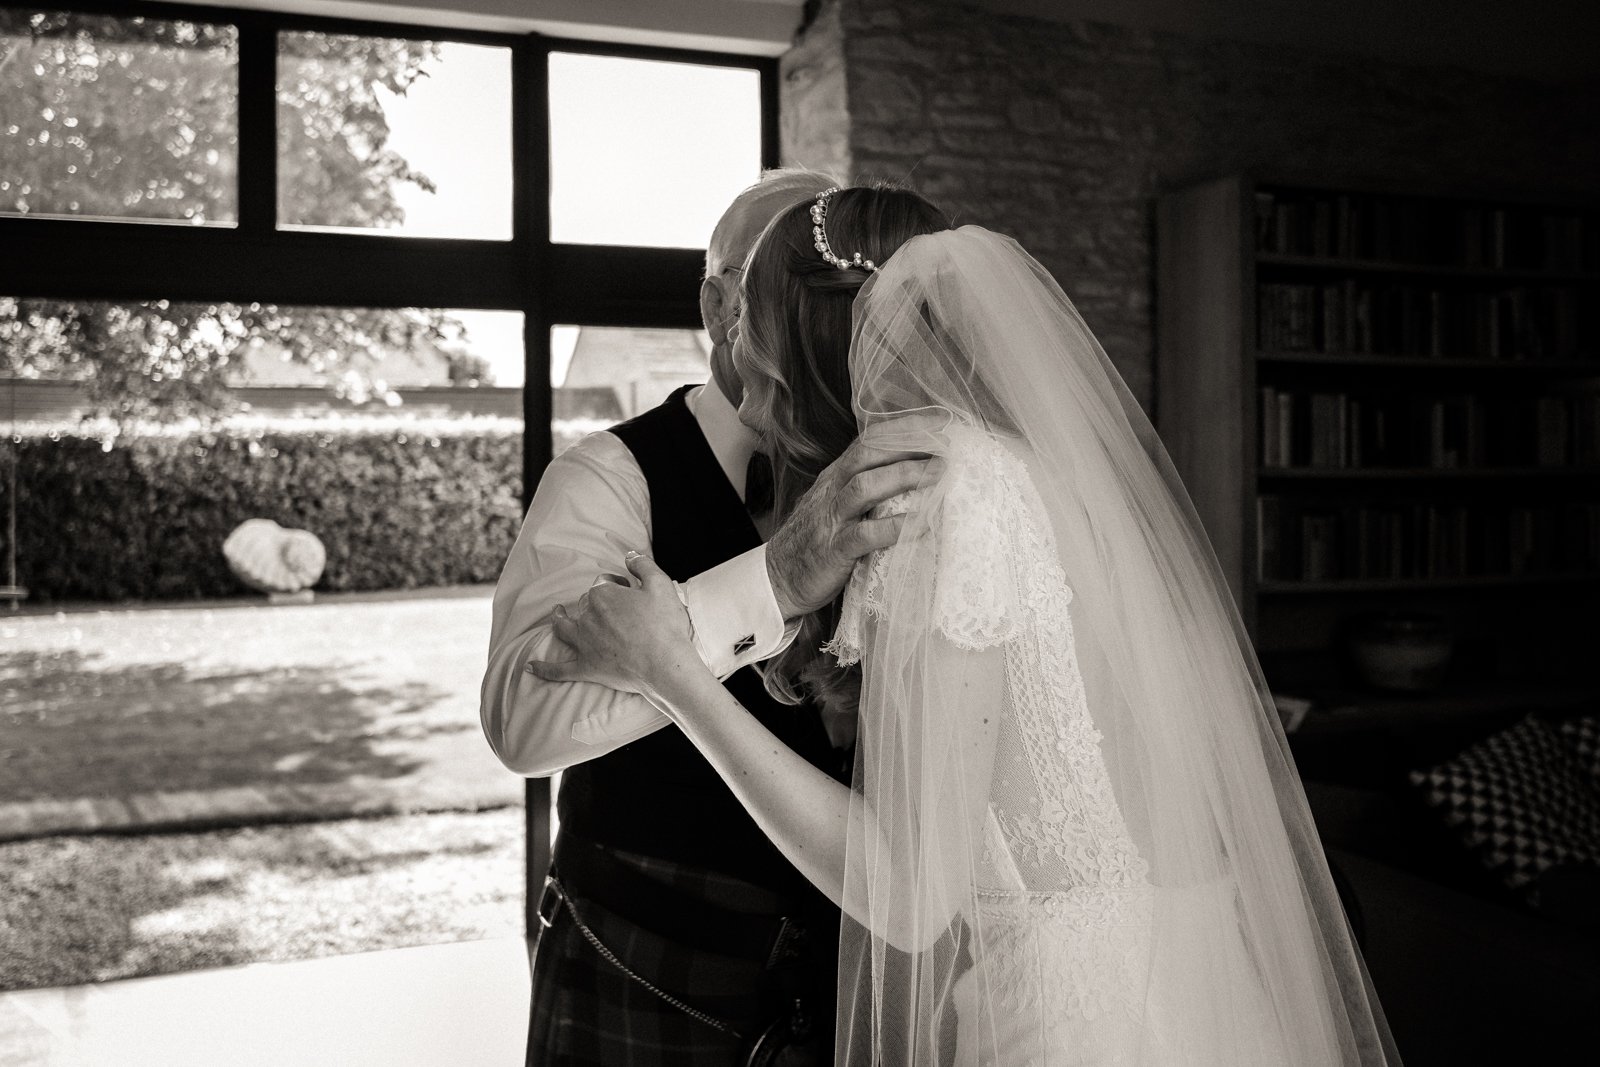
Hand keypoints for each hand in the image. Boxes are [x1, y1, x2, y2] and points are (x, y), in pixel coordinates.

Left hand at [526, 553, 702, 702]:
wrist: (666, 663)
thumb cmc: (665, 624)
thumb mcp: (661, 585)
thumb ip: (642, 565)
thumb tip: (629, 555)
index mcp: (603, 595)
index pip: (603, 583)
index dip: (617, 585)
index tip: (630, 590)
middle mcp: (588, 617)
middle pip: (584, 604)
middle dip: (595, 602)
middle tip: (617, 609)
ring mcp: (584, 644)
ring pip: (563, 628)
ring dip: (558, 619)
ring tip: (556, 614)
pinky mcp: (586, 668)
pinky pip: (559, 669)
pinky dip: (544, 668)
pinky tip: (530, 667)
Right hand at [766, 415, 946, 618]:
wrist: (777, 579)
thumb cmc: (815, 542)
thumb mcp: (834, 505)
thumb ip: (862, 488)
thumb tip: (908, 475)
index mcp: (835, 477)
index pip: (868, 442)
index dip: (902, 429)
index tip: (938, 424)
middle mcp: (832, 490)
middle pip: (868, 455)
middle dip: (908, 446)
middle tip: (946, 444)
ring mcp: (832, 518)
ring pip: (866, 487)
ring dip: (905, 476)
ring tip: (940, 475)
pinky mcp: (835, 549)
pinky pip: (867, 534)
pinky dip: (896, 527)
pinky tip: (923, 525)